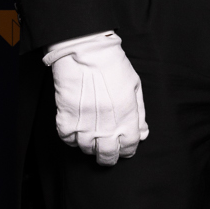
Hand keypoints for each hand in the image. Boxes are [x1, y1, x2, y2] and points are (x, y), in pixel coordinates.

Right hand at [45, 32, 147, 164]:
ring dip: (90, 146)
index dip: (128, 150)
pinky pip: (67, 139)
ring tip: (92, 136)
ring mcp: (85, 123)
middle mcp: (107, 125)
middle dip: (109, 158)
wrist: (85, 50)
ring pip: (87, 149)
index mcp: (127, 117)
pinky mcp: (66, 118)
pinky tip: (77, 130)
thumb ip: (139, 113)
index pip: (130, 147)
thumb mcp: (134, 86)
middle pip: (107, 156)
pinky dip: (72, 138)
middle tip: (107, 153)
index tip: (124, 147)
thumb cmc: (112, 64)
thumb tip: (143, 133)